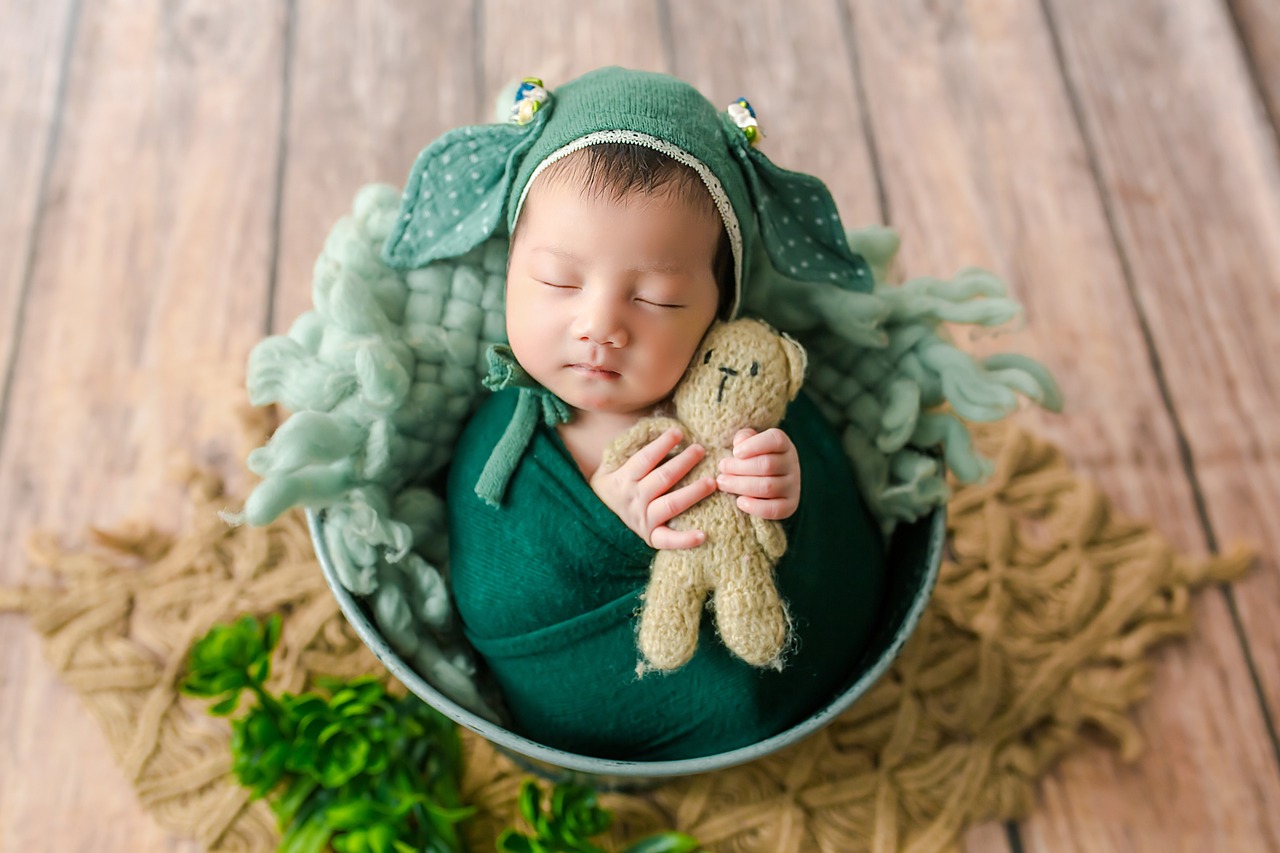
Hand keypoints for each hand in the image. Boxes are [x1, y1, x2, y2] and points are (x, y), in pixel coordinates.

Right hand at [589, 427, 716, 548]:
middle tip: (701, 449)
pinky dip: (685, 540)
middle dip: (684, 462)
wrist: (592, 524)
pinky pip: (668, 540)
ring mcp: (643, 519)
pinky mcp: (650, 537)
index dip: (663, 444)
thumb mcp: (607, 468)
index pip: (646, 458)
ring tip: (711, 482)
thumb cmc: (608, 490)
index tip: (679, 433)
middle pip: (663, 478)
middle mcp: (634, 499)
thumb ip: (625, 451)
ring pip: (671, 505)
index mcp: (624, 479)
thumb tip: (650, 428)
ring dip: (693, 493)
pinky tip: (703, 535)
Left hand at [716, 427, 800, 519]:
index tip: (735, 452)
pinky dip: (755, 506)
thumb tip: (740, 444)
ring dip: (741, 485)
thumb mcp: (749, 443)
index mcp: (783, 445)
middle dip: (739, 467)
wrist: (766, 483)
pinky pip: (774, 509)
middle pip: (766, 465)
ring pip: (767, 487)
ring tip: (723, 483)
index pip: (775, 440)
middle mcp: (791, 464)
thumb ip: (744, 438)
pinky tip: (740, 501)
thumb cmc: (752, 459)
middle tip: (722, 469)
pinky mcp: (790, 505)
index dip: (754, 445)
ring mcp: (792, 486)